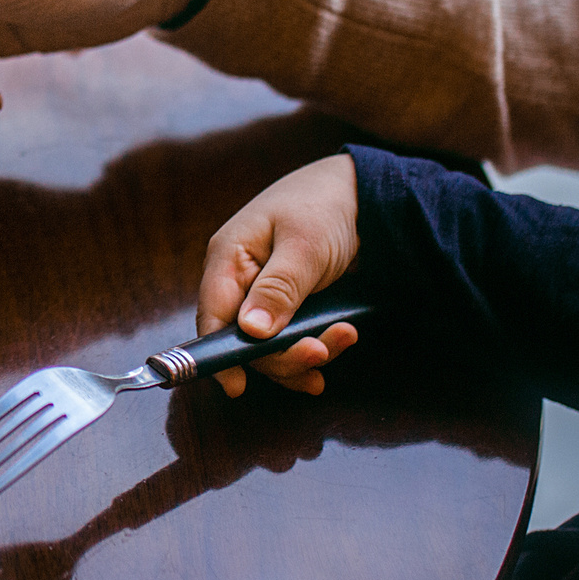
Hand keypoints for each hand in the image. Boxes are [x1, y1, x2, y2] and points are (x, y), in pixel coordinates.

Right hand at [194, 153, 360, 395]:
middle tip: (320, 353)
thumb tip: (249, 332)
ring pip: (272, 345)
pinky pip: (293, 339)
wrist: (366, 193)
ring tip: (344, 339)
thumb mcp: (304, 245)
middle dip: (282, 355)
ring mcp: (267, 295)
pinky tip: (336, 346)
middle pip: (244, 340)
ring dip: (306, 352)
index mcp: (229, 259)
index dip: (220, 353)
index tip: (237, 386)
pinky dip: (315, 348)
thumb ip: (278, 289)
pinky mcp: (293, 305)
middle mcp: (242, 281)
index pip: (212, 316)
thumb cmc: (325, 205)